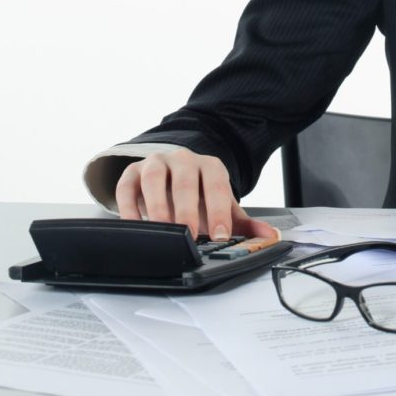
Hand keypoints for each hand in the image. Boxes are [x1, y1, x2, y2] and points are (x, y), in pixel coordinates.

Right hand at [114, 148, 276, 240]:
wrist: (170, 173)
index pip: (217, 186)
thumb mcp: (220, 204)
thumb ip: (243, 221)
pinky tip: (133, 224)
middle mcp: (184, 160)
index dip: (219, 211)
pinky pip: (126, 185)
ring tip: (162, 229)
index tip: (220, 234)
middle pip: (185, 182)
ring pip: (155, 178)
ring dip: (157, 205)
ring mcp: (157, 163)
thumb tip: (269, 234)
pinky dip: (127, 205)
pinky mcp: (132, 171)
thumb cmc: (198, 193)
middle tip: (189, 235)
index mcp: (211, 166)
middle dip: (187, 210)